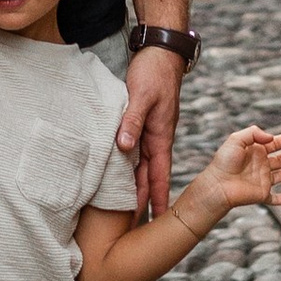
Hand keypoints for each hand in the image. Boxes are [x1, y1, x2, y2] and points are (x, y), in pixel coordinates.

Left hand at [117, 43, 184, 219]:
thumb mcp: (141, 96)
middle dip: (143, 200)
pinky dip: (129, 165)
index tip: (155, 221)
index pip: (158, 175)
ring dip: (135, 185)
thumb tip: (124, 147)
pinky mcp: (142, 125)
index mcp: (160, 137)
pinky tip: (120, 173)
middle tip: (133, 226)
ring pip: (141, 165)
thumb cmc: (153, 73)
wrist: (160, 53)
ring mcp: (150, 132)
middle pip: (148, 176)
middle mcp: (156, 139)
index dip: (155, 198)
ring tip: (125, 209)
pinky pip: (136, 151)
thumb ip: (132, 121)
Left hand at [188, 126, 280, 220]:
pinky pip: (273, 199)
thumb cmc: (224, 162)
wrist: (219, 185)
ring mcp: (261, 180)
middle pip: (279, 158)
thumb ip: (254, 133)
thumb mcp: (236, 139)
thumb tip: (271, 138)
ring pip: (279, 176)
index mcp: (255, 151)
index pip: (273, 144)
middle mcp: (259, 165)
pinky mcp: (262, 194)